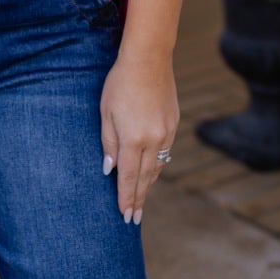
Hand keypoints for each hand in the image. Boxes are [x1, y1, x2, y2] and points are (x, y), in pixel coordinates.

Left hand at [100, 48, 178, 222]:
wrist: (149, 60)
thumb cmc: (120, 84)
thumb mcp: (106, 113)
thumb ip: (108, 144)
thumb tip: (110, 170)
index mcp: (134, 139)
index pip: (129, 177)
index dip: (126, 198)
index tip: (125, 216)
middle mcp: (154, 140)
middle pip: (145, 178)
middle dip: (139, 199)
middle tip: (134, 219)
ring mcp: (167, 132)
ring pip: (157, 167)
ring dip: (148, 185)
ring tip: (141, 200)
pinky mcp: (173, 124)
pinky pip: (164, 153)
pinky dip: (156, 166)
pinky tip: (151, 173)